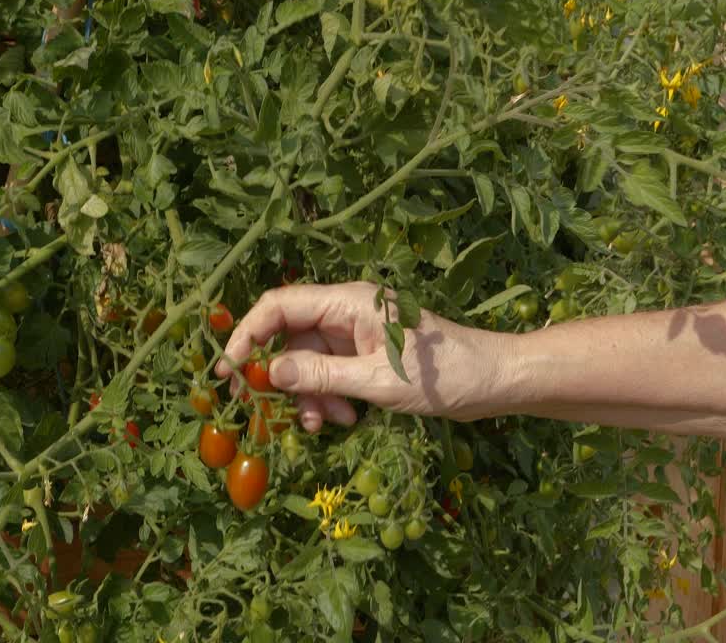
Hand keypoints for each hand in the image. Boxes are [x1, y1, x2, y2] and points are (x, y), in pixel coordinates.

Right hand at [213, 282, 514, 431]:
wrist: (494, 381)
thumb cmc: (444, 375)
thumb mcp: (377, 381)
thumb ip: (320, 377)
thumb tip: (268, 373)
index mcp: (349, 301)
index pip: (280, 306)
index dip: (249, 333)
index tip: (230, 366)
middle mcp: (347, 310)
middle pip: (290, 337)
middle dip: (279, 375)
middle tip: (256, 405)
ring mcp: (356, 332)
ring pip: (308, 361)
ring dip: (310, 395)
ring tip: (326, 424)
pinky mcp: (365, 353)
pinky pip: (330, 373)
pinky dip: (330, 397)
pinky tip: (346, 420)